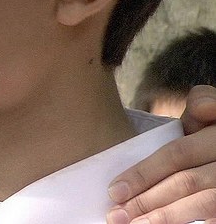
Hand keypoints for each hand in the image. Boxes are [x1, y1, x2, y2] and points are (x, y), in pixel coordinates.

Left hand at [106, 85, 215, 223]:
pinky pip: (211, 217)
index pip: (176, 154)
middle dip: (147, 200)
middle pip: (185, 183)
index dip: (144, 173)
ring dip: (163, 217)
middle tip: (116, 214)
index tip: (113, 190)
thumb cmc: (214, 134)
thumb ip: (202, 106)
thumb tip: (201, 107)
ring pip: (201, 204)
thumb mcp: (210, 116)